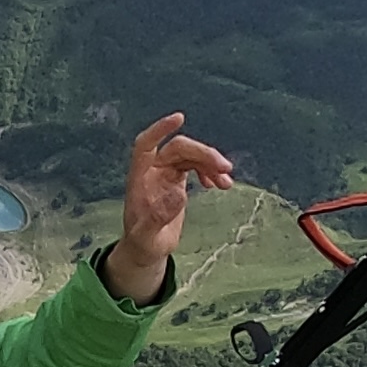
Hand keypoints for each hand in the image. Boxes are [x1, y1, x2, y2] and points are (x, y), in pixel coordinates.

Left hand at [103, 112, 233, 303]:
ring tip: (227, 182)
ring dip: (212, 163)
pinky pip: (197, 165)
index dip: (160, 130)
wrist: (148, 248)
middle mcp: (152, 170)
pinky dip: (211, 172)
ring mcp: (166, 172)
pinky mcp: (178, 178)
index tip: (179, 118)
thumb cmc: (143, 243)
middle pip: (178, 148)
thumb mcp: (148, 237)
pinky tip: (220, 184)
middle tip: (225, 168)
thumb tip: (180, 193)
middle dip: (203, 153)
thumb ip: (160, 216)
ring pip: (191, 155)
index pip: (145, 144)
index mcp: (139, 177)